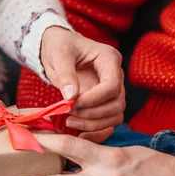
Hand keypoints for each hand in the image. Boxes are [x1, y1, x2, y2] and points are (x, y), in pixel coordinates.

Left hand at [41, 27, 124, 142]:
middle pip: (117, 103)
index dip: (94, 99)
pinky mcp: (102, 101)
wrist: (56, 48)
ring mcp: (110, 90)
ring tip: (70, 122)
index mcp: (109, 59)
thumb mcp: (59, 54)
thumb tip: (71, 96)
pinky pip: (107, 121)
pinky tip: (77, 130)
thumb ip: (65, 74)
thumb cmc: (59, 45)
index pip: (113, 85)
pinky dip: (95, 129)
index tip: (73, 104)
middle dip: (93, 114)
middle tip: (69, 114)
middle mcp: (115, 75)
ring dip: (94, 124)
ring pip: (115, 115)